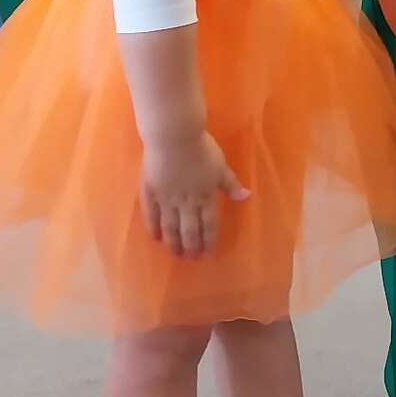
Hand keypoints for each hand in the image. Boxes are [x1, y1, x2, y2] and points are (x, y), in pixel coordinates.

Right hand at [139, 131, 247, 258]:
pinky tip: (155, 238)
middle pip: (189, 229)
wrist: (174, 137)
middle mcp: (187, 202)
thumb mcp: (220, 165)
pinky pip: (151, 215)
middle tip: (191, 259)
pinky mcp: (150, 192)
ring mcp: (167, 199)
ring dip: (174, 242)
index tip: (207, 253)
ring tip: (175, 254)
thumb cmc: (201, 148)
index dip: (209, 239)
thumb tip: (245, 197)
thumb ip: (230, 183)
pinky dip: (154, 228)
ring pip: (170, 226)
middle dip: (191, 246)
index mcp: (206, 196)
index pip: (209, 224)